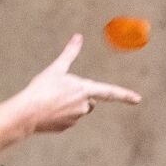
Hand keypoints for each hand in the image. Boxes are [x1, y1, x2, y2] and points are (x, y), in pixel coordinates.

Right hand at [16, 34, 141, 133]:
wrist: (27, 112)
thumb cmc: (42, 88)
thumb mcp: (56, 68)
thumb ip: (70, 53)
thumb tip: (78, 37)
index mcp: (84, 89)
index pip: (110, 92)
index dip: (125, 95)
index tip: (137, 99)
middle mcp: (84, 105)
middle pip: (89, 100)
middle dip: (80, 96)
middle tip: (60, 91)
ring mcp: (76, 118)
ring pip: (78, 110)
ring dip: (69, 105)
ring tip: (51, 100)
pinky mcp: (66, 127)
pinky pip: (68, 119)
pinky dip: (61, 115)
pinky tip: (48, 111)